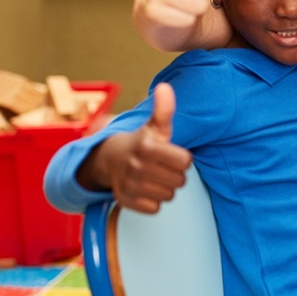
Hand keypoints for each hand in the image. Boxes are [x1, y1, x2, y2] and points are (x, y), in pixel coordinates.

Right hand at [79, 83, 192, 213]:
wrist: (111, 159)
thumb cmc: (142, 143)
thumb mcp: (155, 126)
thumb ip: (164, 109)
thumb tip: (165, 87)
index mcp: (148, 147)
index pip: (186, 162)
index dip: (182, 158)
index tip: (171, 154)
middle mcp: (137, 167)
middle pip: (180, 181)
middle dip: (175, 174)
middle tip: (162, 166)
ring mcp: (130, 185)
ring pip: (169, 195)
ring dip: (165, 188)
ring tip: (154, 177)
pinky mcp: (126, 201)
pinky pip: (155, 208)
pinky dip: (154, 201)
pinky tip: (147, 189)